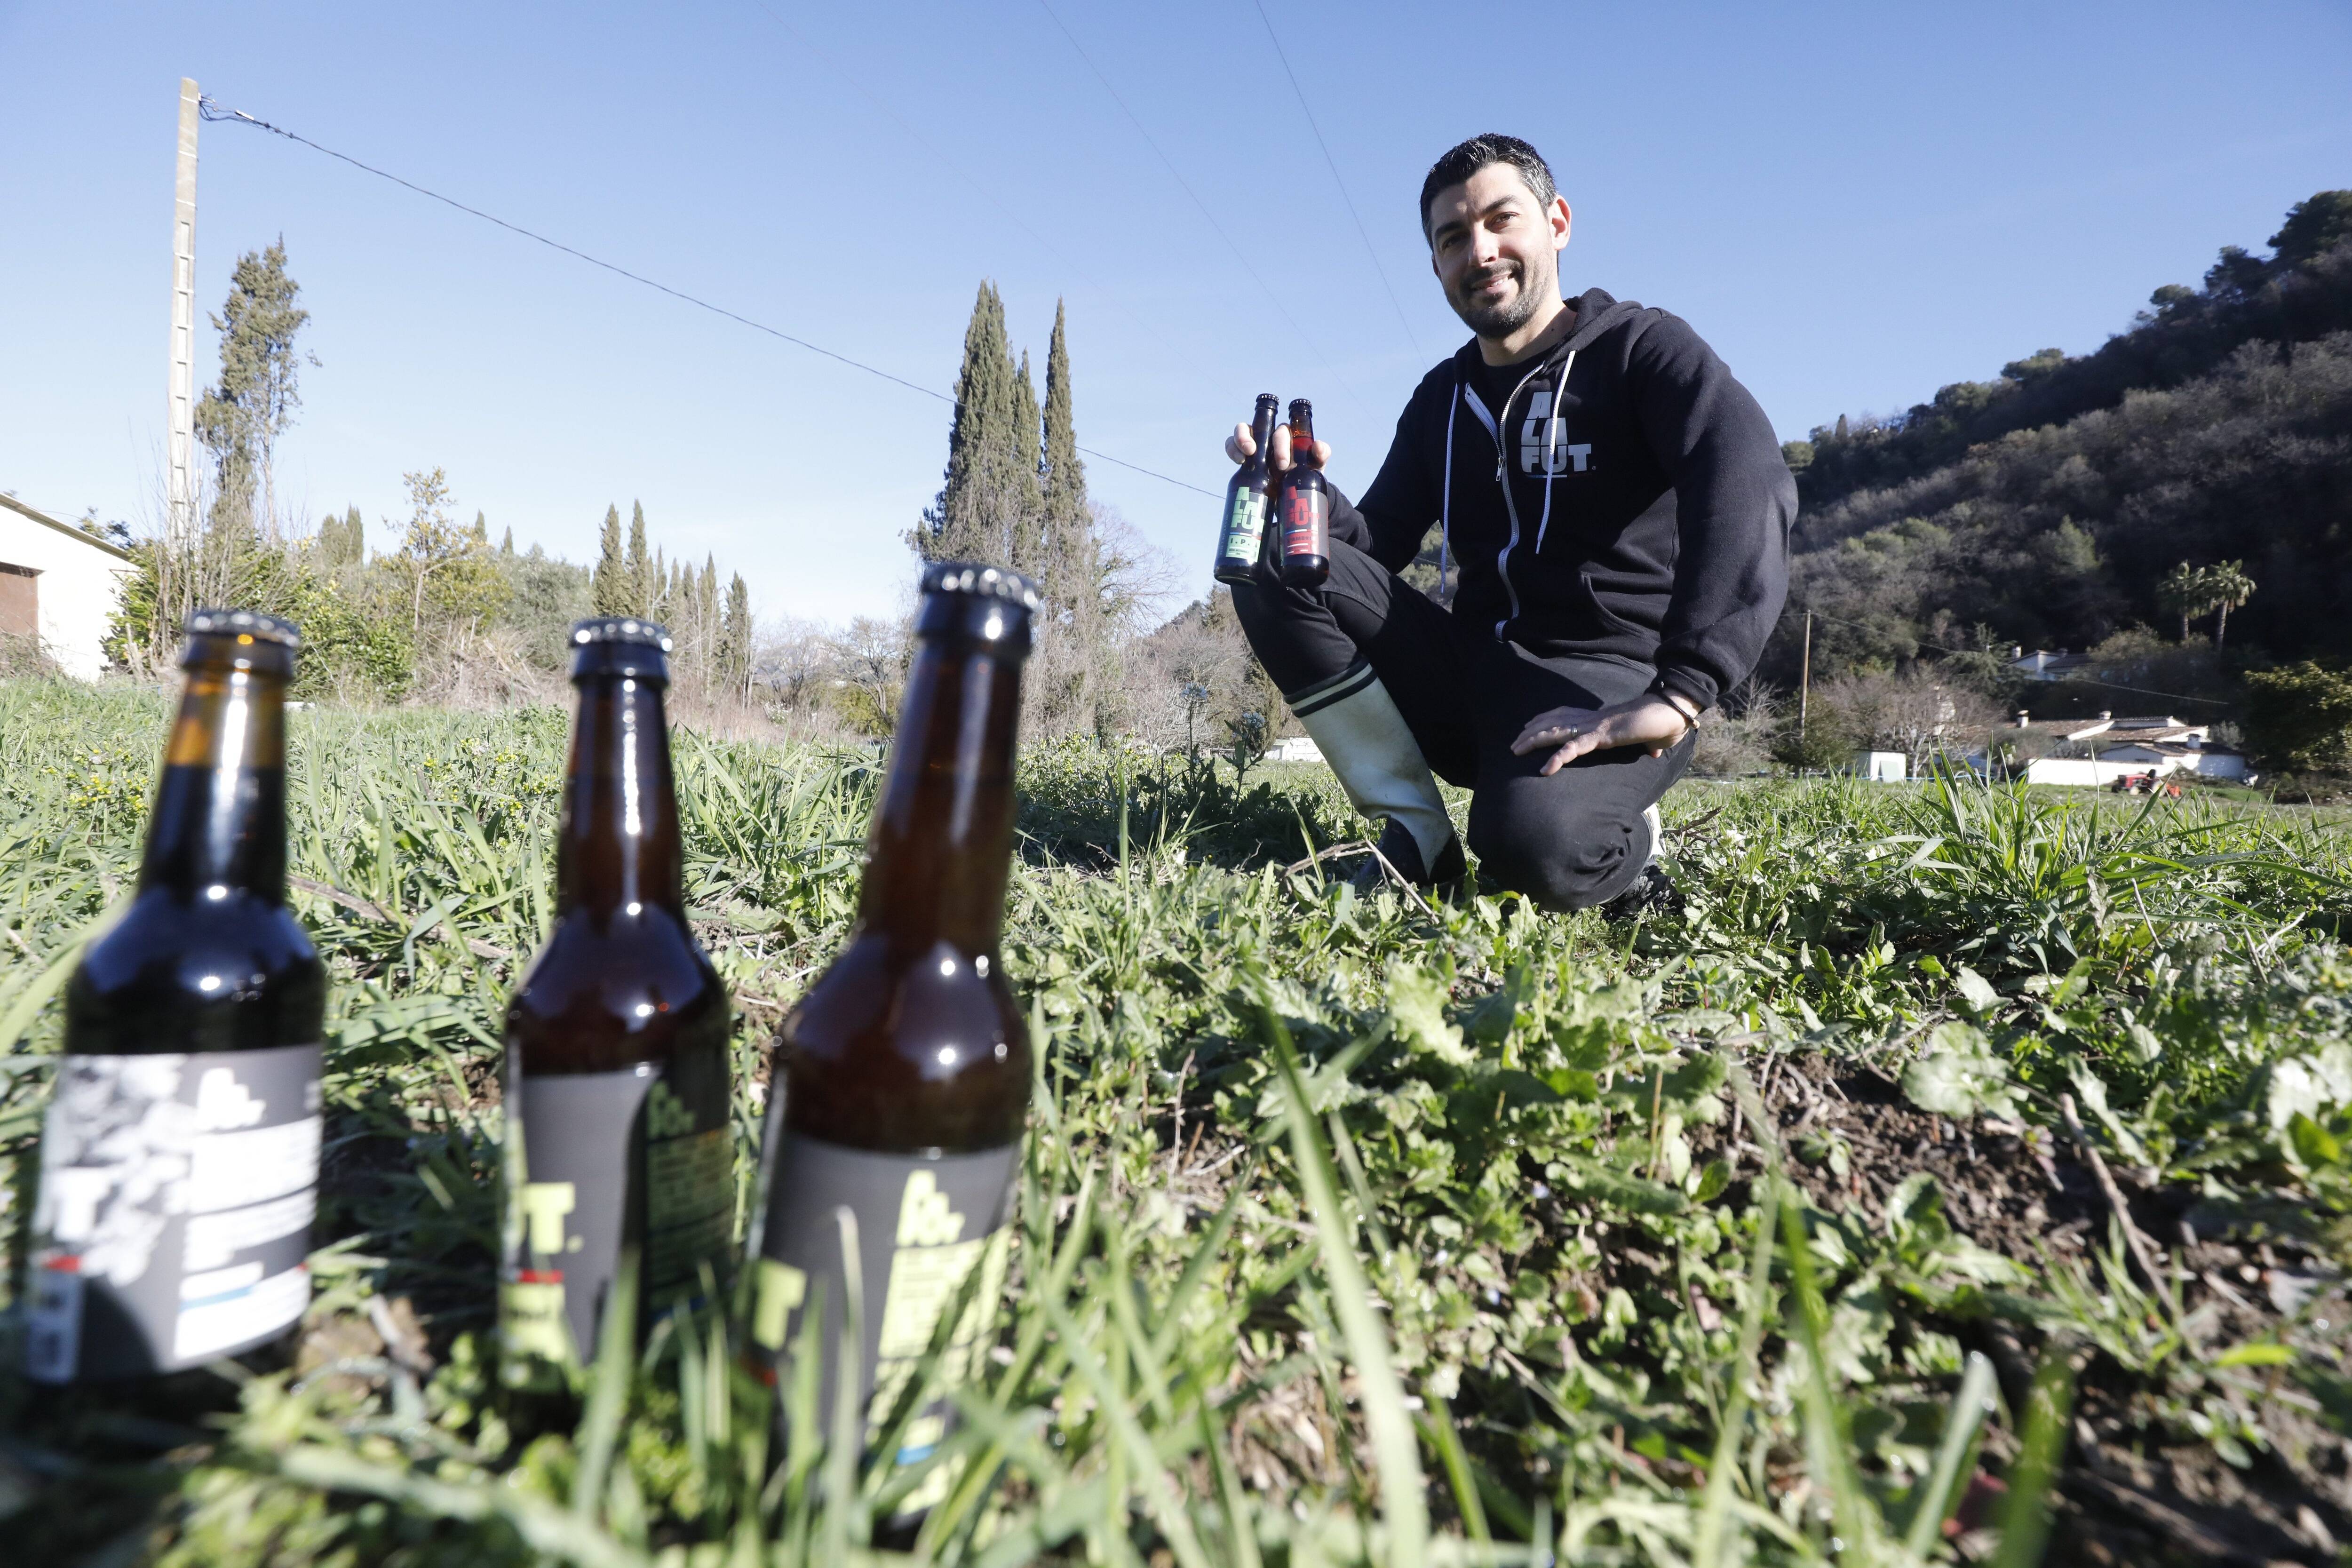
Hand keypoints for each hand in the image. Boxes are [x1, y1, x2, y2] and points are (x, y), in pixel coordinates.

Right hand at [1227, 422, 1331, 474]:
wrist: (1291, 493)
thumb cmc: (1304, 474)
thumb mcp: (1315, 466)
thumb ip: (1321, 454)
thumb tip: (1318, 447)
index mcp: (1288, 436)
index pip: (1282, 431)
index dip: (1280, 444)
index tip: (1283, 464)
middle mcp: (1270, 436)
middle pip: (1259, 426)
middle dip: (1255, 438)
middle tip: (1255, 454)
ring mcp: (1255, 444)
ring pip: (1242, 429)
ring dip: (1240, 438)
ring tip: (1243, 456)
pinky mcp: (1243, 455)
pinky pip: (1232, 445)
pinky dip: (1232, 449)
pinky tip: (1238, 461)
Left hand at [1510, 696, 1691, 775]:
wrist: (1669, 712)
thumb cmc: (1661, 723)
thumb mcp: (1650, 737)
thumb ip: (1648, 745)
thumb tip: (1656, 752)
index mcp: (1599, 719)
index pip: (1566, 715)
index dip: (1546, 719)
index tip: (1530, 725)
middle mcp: (1591, 720)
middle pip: (1553, 722)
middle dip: (1531, 731)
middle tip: (1513, 744)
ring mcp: (1594, 727)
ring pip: (1555, 732)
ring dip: (1533, 741)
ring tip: (1516, 751)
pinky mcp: (1600, 737)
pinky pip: (1573, 748)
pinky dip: (1557, 758)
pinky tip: (1544, 769)